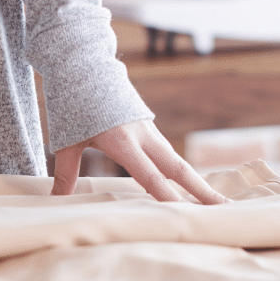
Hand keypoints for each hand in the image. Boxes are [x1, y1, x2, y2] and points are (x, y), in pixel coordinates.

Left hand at [51, 119, 229, 203]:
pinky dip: (182, 171)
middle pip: (177, 168)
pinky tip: (193, 185)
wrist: (86, 67)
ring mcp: (149, 131)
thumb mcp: (67, 139)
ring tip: (217, 202)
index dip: (166, 196)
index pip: (149, 176)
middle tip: (223, 207)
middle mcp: (142, 136)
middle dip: (200, 189)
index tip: (183, 213)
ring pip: (176, 160)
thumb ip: (66, 171)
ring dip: (196, 181)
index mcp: (123, 141)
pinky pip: (168, 154)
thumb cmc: (75, 104)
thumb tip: (56, 199)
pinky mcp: (149, 129)